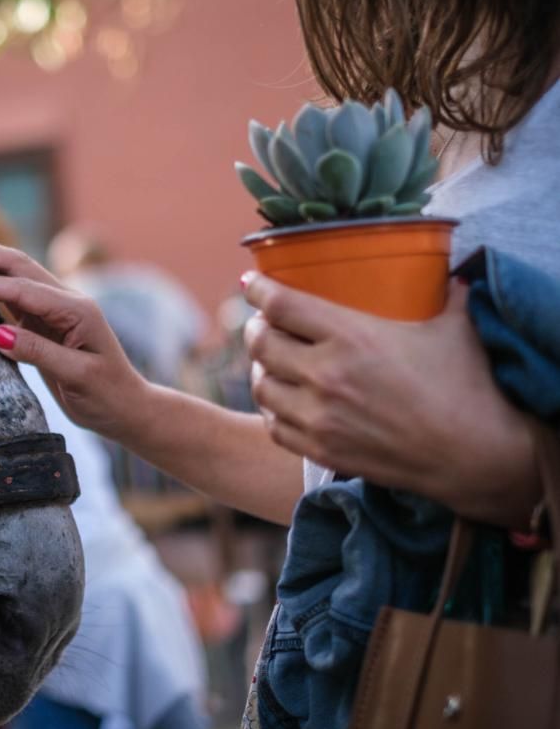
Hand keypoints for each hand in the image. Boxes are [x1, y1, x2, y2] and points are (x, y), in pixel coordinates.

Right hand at [0, 215, 147, 437]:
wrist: (127, 408)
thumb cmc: (108, 395)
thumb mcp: (78, 376)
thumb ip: (37, 352)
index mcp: (77, 311)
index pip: (22, 291)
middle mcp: (66, 302)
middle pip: (18, 267)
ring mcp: (55, 310)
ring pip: (15, 275)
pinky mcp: (45, 323)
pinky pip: (13, 295)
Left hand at [242, 271, 540, 526]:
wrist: (476, 457)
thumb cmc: (469, 387)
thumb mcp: (454, 327)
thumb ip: (444, 293)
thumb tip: (449, 272)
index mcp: (352, 336)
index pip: (281, 305)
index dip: (258, 289)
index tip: (252, 282)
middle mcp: (326, 375)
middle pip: (260, 343)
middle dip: (255, 328)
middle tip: (263, 322)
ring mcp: (320, 417)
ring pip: (261, 386)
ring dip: (260, 369)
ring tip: (271, 362)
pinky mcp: (322, 450)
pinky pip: (274, 425)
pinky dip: (272, 409)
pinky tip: (283, 399)